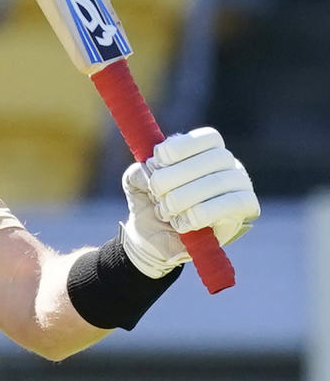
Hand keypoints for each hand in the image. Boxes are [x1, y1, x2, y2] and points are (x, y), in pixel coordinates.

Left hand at [121, 127, 259, 278]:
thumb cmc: (150, 205)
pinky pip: (233, 204)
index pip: (209, 138)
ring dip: (186, 196)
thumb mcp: (136, 185)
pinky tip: (182, 223)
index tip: (157, 159)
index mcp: (206, 151)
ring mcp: (240, 186)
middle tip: (155, 191)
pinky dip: (203, 213)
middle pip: (216, 158)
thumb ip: (139, 172)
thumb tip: (148, 169)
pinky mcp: (243, 212)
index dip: (183, 146)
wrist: (153, 241)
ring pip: (220, 182)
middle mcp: (228, 165)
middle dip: (178, 175)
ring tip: (165, 211)